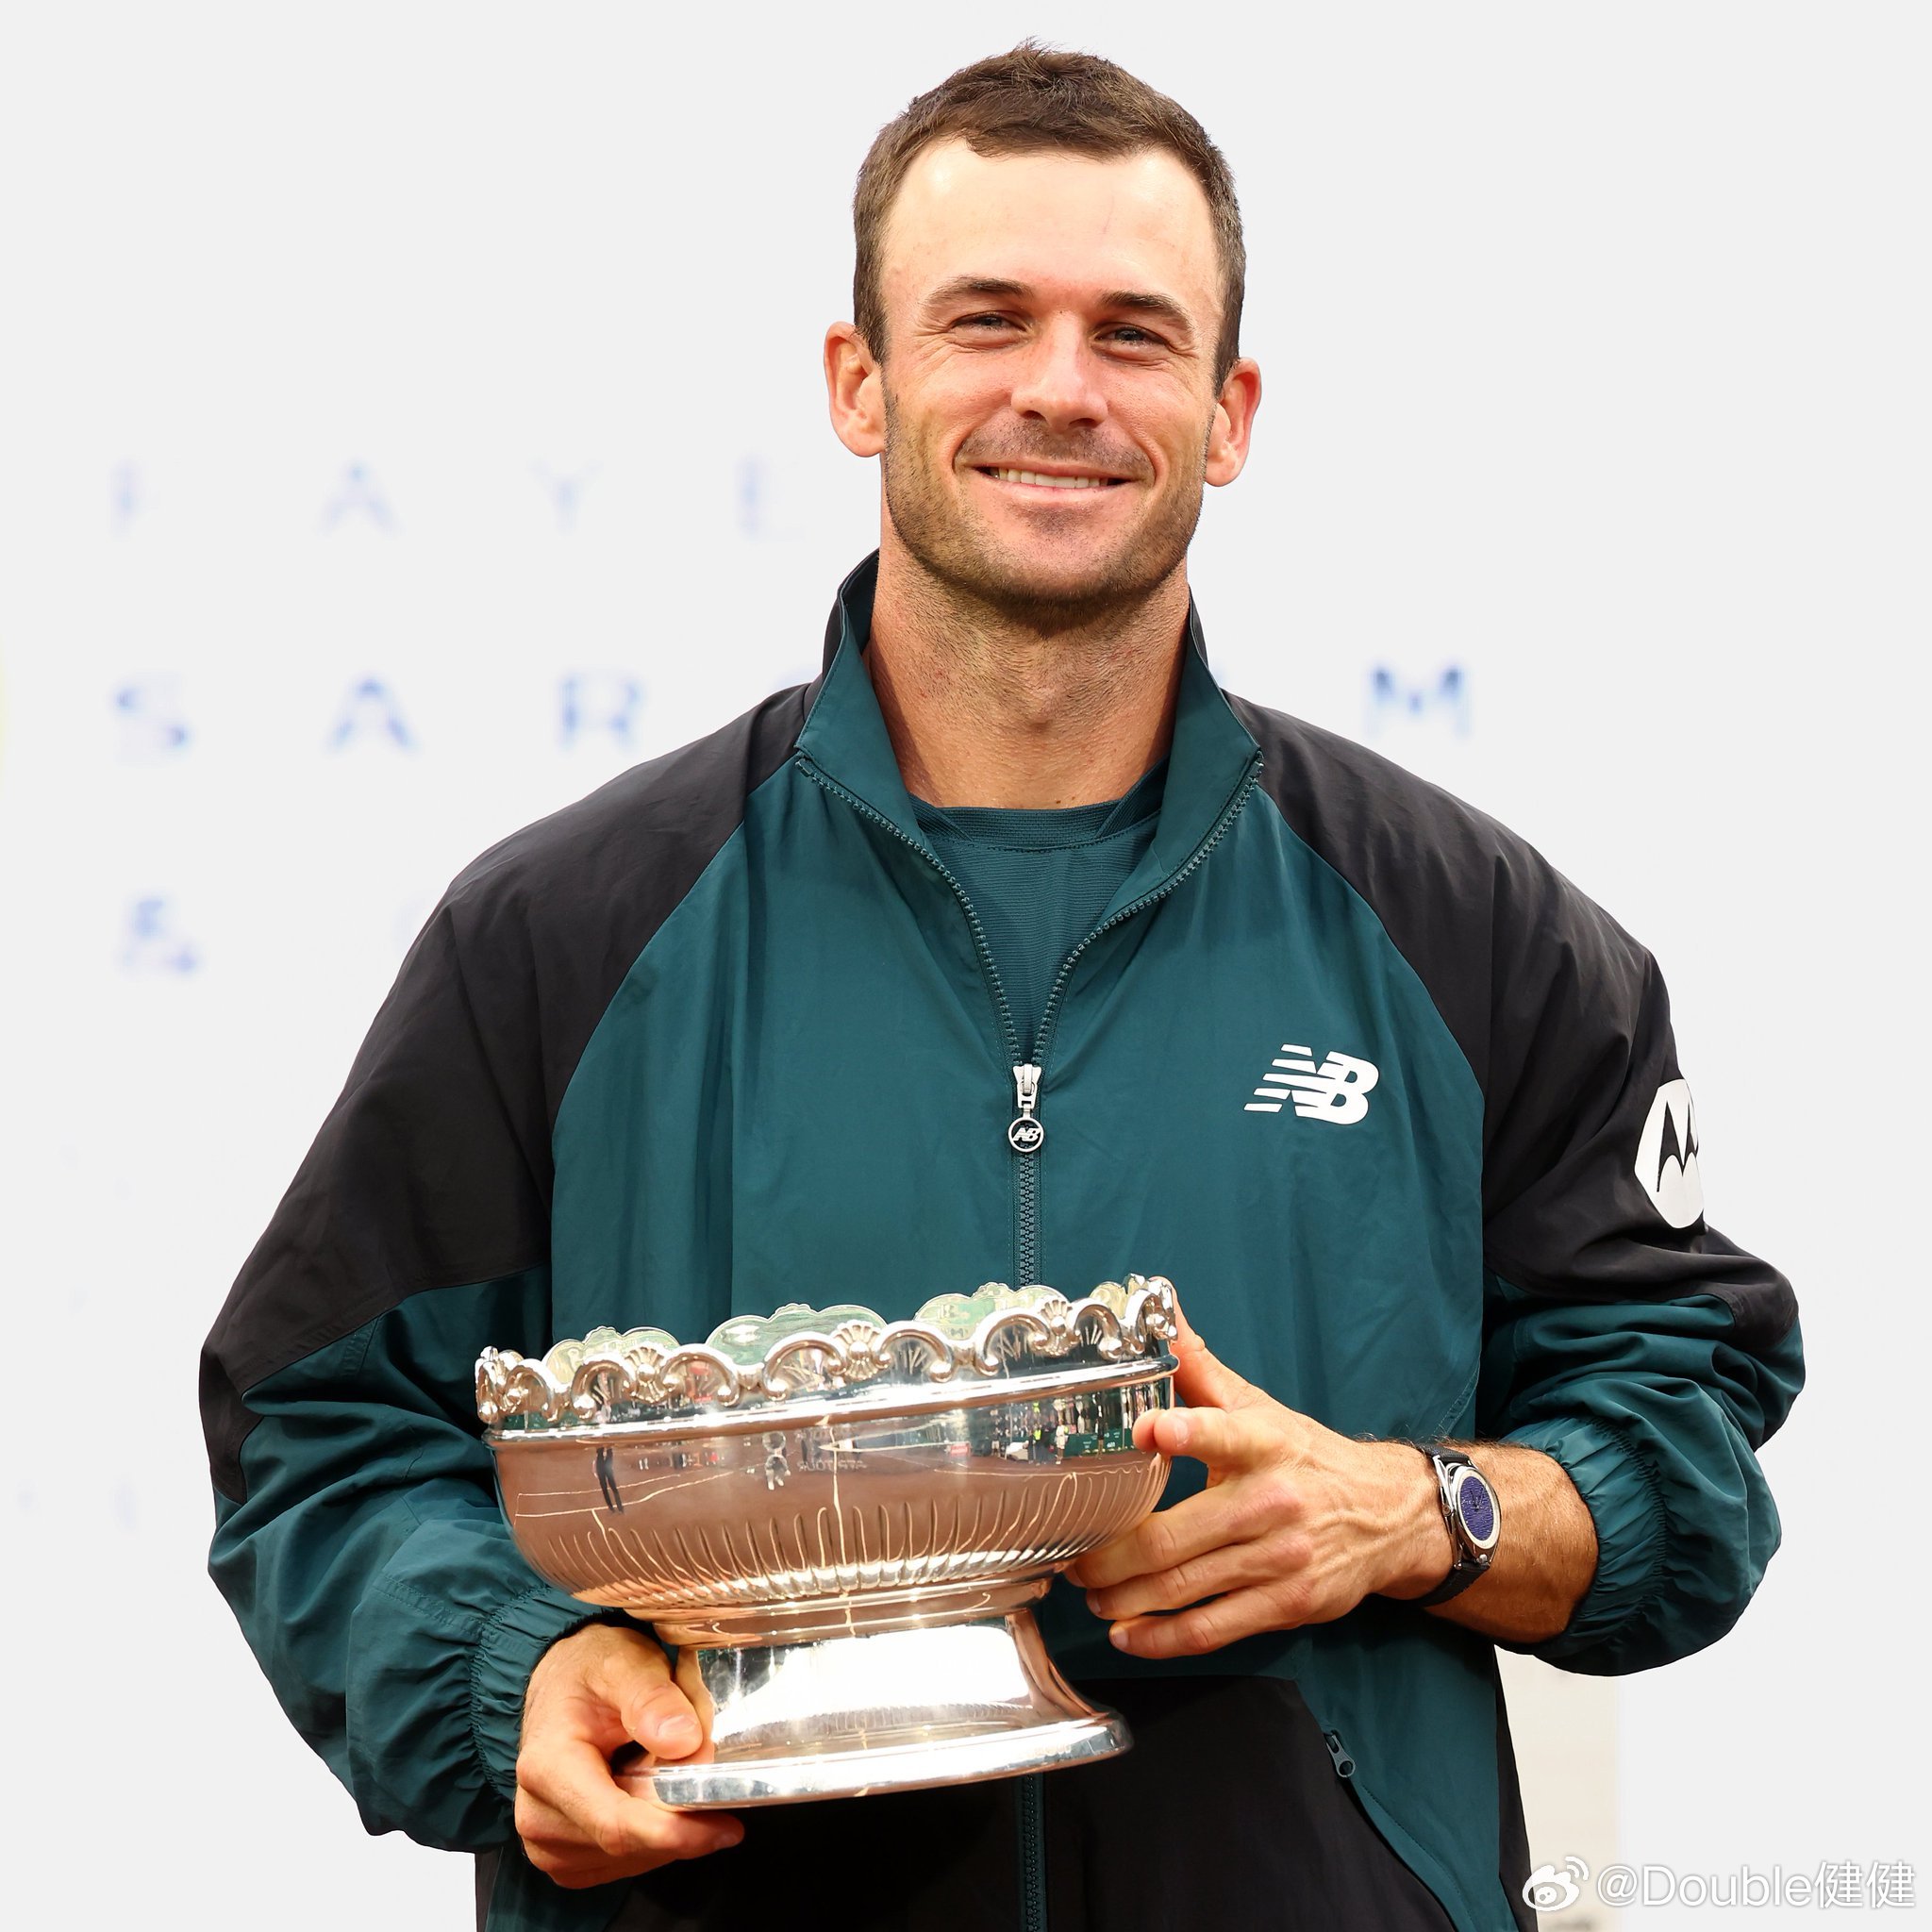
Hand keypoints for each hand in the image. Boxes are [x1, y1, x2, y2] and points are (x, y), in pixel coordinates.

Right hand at [515, 1622, 742, 1888]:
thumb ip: (652, 1698)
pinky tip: (657, 1799)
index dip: (675, 1832)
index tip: (725, 1825)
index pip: (615, 1823)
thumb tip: (683, 1741)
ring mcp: (546, 1841)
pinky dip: (652, 1840)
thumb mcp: (625, 1662)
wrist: (562, 1681)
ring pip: (629, 1860)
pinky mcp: (563, 1855)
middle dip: (680, 1821)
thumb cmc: (590, 1669)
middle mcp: (537, 1813)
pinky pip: (621, 1865)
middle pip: (627, 1845)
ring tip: (673, 1775)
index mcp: (547, 1766)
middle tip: (716, 1782)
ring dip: (667, 1828)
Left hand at [1064, 1310, 1449, 1657]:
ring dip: (1123, 1598)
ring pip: (1184, 1587)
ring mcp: (1279, 1560)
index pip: (1224, 1435)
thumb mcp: (1258, 1407)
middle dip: (1111, 1554)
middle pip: (1176, 1536)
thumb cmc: (1306, 1457)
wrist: (1388, 1517)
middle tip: (1073, 1557)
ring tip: (1088, 1593)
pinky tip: (1126, 1633)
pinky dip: (1162, 1638)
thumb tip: (1160, 1311)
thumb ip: (1200, 1367)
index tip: (1149, 1428)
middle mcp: (1271, 1502)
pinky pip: (1212, 1628)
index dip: (1187, 1432)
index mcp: (1263, 1444)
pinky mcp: (1286, 1605)